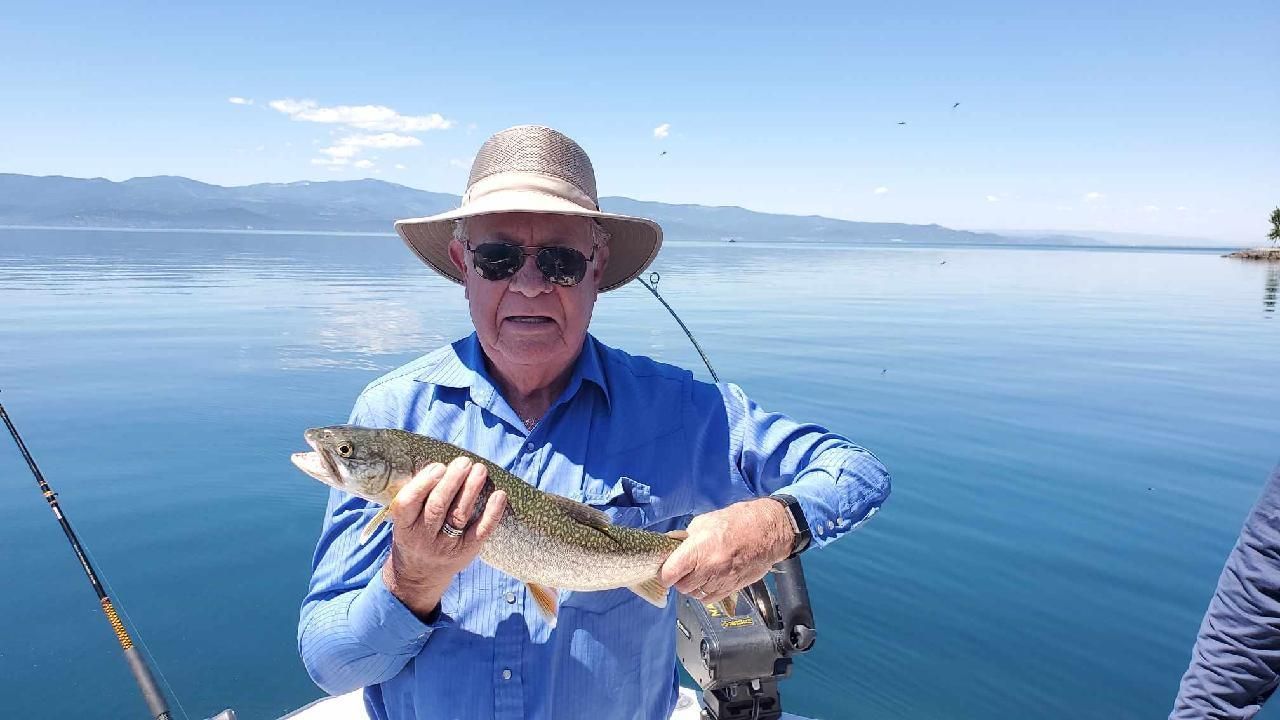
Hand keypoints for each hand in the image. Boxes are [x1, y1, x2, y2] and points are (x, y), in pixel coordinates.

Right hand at [381, 455, 506, 619]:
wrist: (420, 575)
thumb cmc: (415, 535)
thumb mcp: (405, 520)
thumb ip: (417, 497)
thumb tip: (442, 465)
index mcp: (404, 525)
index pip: (408, 502)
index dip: (424, 483)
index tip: (438, 466)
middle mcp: (423, 537)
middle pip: (437, 506)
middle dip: (452, 481)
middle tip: (464, 462)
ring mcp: (445, 546)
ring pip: (459, 515)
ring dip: (471, 490)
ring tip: (480, 470)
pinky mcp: (466, 551)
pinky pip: (481, 531)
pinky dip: (492, 513)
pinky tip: (499, 495)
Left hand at [658, 497, 793, 602]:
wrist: (768, 531)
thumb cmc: (736, 521)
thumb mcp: (704, 521)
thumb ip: (686, 538)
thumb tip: (673, 546)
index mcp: (698, 550)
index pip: (669, 574)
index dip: (665, 573)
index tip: (666, 569)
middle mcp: (708, 569)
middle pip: (682, 587)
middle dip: (679, 579)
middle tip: (683, 569)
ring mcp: (721, 581)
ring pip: (695, 595)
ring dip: (693, 587)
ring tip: (697, 574)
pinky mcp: (732, 588)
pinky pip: (710, 599)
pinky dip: (705, 593)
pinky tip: (708, 581)